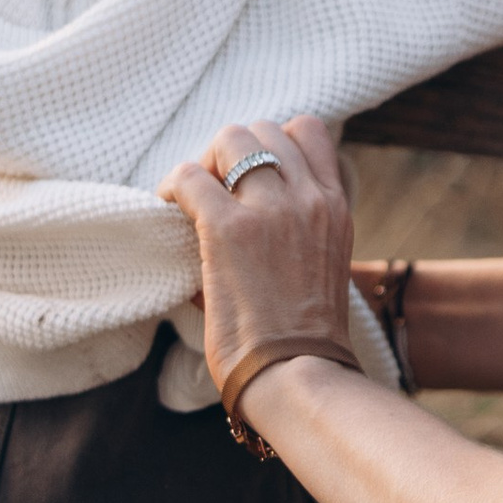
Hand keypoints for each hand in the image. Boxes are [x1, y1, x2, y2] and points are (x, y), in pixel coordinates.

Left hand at [160, 114, 353, 407]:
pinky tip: (168, 212)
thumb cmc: (301, 340)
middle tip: (213, 191)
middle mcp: (308, 198)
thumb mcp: (320, 265)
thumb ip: (294, 230)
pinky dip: (172, 188)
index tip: (248, 176)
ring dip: (204, 163)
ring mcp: (270, 209)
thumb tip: (238, 213)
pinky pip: (189, 176)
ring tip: (191, 200)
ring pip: (229, 138)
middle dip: (231, 152)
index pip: (307, 132)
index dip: (270, 143)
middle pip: (263, 128)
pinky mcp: (228, 228)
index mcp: (334, 207)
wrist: (298, 374)